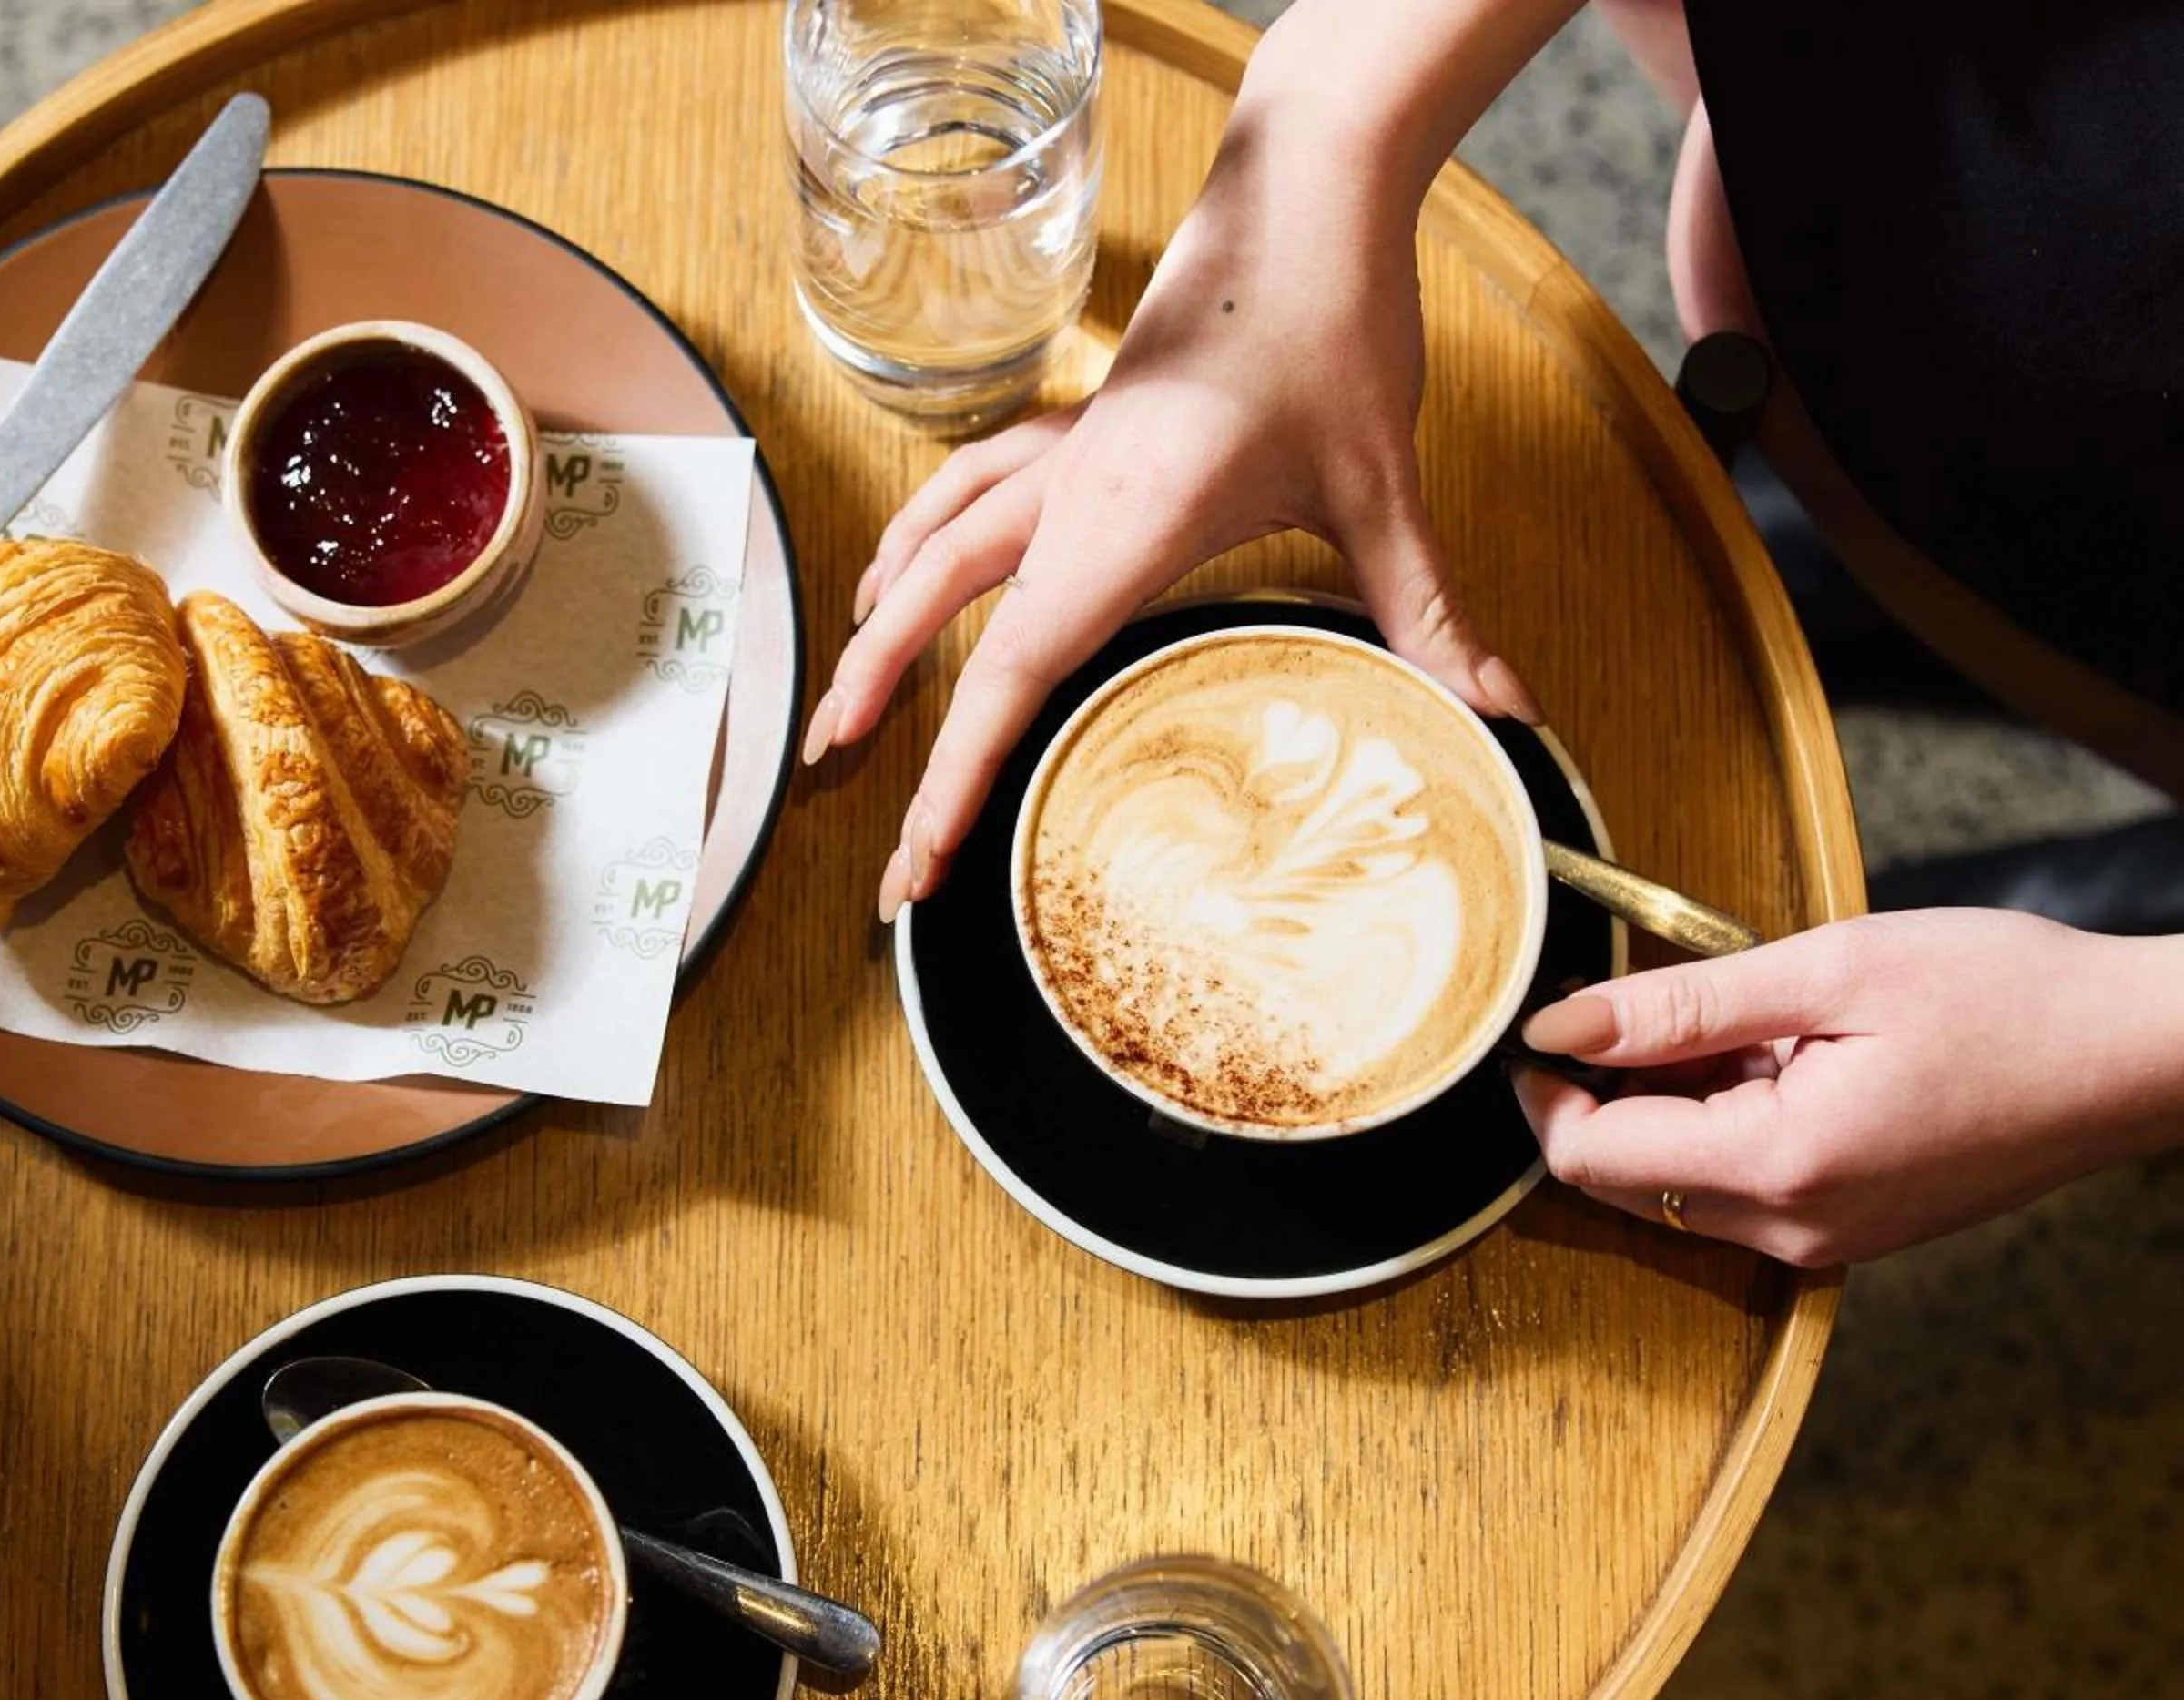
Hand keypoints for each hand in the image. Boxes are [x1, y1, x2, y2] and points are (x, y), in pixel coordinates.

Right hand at [806, 51, 1541, 920]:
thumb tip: (1501, 712)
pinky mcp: (1086, 421)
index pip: (1006, 677)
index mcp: (1121, 524)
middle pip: (934, 605)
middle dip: (876, 699)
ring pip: (938, 535)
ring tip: (851, 685)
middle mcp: (1071, 490)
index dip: (950, 783)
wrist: (1307, 193)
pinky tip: (917, 555)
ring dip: (885, 614)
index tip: (916, 864)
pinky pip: (978, 484)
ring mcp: (1068, 450)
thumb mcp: (1383, 485)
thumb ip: (1428, 610)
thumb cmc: (1330, 323)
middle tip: (838, 778)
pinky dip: (929, 529)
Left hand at [1513, 910, 2183, 1265]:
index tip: (1543, 1023)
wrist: (2136, 1056)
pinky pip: (1741, 1192)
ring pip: (1679, 1188)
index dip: (1546, 1091)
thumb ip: (1679, 1007)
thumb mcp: (1828, 970)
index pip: (1591, 1156)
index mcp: (1779, 1166)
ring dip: (1672, 1110)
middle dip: (1607, 1096)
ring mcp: (1824, 1243)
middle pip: (1625, 1180)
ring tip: (1742, 1024)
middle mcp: (1793, 1230)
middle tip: (1646, 1002)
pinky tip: (1782, 1060)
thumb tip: (1559, 1026)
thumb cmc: (2006, 997)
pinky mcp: (1850, 1233)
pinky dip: (1727, 1128)